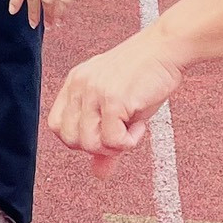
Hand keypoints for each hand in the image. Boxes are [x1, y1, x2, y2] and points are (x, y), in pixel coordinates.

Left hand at [49, 32, 183, 174]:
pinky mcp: (113, 99)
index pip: (56, 125)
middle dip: (97, 146)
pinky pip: (113, 140)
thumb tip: (99, 174)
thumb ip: (105, 139)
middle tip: (120, 133)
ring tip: (131, 127)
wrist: (166, 48)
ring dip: (115, 145)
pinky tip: (140, 124)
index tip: (103, 133)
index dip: (78, 139)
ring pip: (89, 144)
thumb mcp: (119, 106)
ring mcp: (95, 91)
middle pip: (70, 139)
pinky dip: (130, 142)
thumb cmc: (144, 76)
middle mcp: (80, 85)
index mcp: (75, 83)